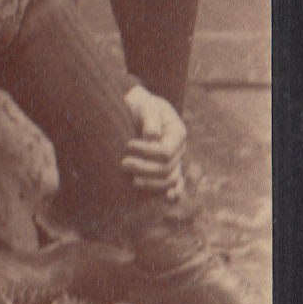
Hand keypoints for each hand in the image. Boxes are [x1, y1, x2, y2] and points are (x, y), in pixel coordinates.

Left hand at [122, 84, 189, 202]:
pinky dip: (174, 191)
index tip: (127, 145)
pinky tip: (167, 199)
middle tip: (123, 163)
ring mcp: (175, 159)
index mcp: (178, 132)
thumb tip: (152, 137)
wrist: (136, 107)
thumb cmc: (140, 104)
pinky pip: (175, 182)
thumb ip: (150, 119)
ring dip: (151, 182)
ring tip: (132, 180)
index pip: (165, 151)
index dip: (146, 151)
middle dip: (144, 167)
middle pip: (166, 167)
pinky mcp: (167, 166)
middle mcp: (179, 149)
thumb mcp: (145, 105)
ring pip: (170, 178)